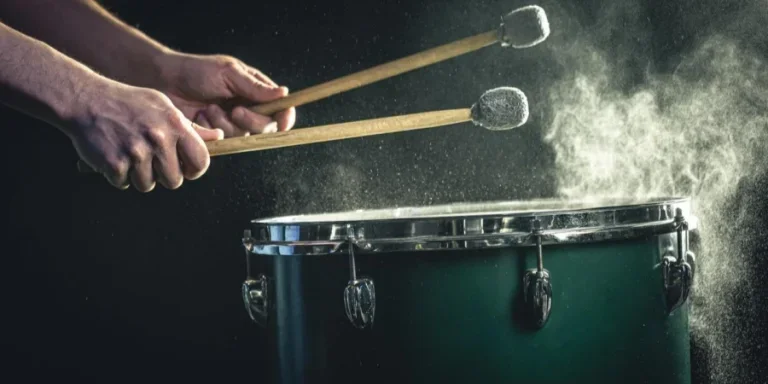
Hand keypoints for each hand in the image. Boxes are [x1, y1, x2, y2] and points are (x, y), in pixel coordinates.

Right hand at [66, 79, 223, 191]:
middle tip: (152, 163)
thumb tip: (218, 138)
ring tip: (131, 156)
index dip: (195, 169)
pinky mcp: (114, 164)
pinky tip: (115, 156)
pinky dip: (118, 176)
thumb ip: (190, 127)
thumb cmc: (128, 103)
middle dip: (164, 176)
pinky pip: (124, 184)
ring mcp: (136, 152)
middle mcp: (158, 139)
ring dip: (139, 176)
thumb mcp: (163, 106)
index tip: (186, 168)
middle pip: (174, 180)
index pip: (201, 160)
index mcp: (174, 125)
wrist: (85, 100)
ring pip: (148, 185)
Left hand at [156, 53, 295, 136]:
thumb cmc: (196, 71)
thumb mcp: (228, 73)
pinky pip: (224, 142)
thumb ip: (255, 87)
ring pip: (244, 136)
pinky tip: (201, 118)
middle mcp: (249, 109)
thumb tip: (284, 93)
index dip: (284, 118)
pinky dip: (212, 130)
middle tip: (235, 110)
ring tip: (209, 108)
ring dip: (226, 123)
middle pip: (267, 128)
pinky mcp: (217, 136)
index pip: (281, 110)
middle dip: (251, 121)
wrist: (164, 82)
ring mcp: (233, 124)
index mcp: (256, 92)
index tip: (280, 122)